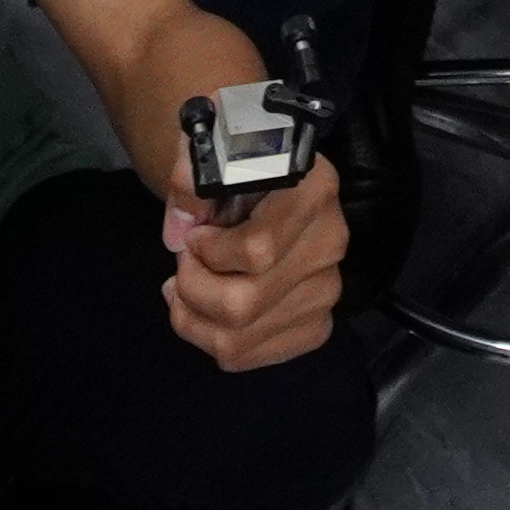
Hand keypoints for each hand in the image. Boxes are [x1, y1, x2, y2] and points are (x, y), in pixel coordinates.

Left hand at [160, 160, 347, 368]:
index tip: (193, 236)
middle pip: (242, 304)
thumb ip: (188, 184)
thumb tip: (179, 236)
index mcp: (312, 189)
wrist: (264, 177)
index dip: (207, 251)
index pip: (256, 250)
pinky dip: (212, 340)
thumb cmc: (235, 161)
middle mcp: (330, 241)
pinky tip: (206, 311)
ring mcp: (327, 288)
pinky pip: (250, 357)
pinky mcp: (315, 324)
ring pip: (239, 339)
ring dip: (194, 319)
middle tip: (183, 266)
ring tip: (185, 290)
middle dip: (192, 289)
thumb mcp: (208, 151)